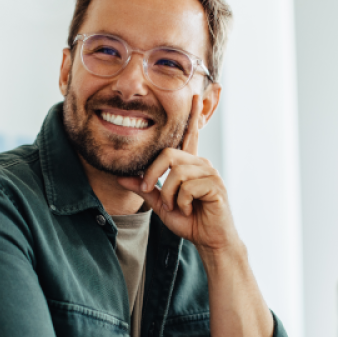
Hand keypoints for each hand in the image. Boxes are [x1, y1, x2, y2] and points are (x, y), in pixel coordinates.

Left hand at [116, 95, 239, 252]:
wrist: (210, 240)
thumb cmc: (190, 221)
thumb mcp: (161, 204)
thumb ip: (145, 189)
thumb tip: (122, 178)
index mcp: (190, 165)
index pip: (189, 136)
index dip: (192, 116)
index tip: (194, 96)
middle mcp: (201, 164)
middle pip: (169, 155)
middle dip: (153, 176)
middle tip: (151, 193)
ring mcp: (210, 173)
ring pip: (177, 173)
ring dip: (169, 195)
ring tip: (177, 208)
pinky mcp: (216, 185)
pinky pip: (188, 187)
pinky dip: (181, 203)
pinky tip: (190, 210)